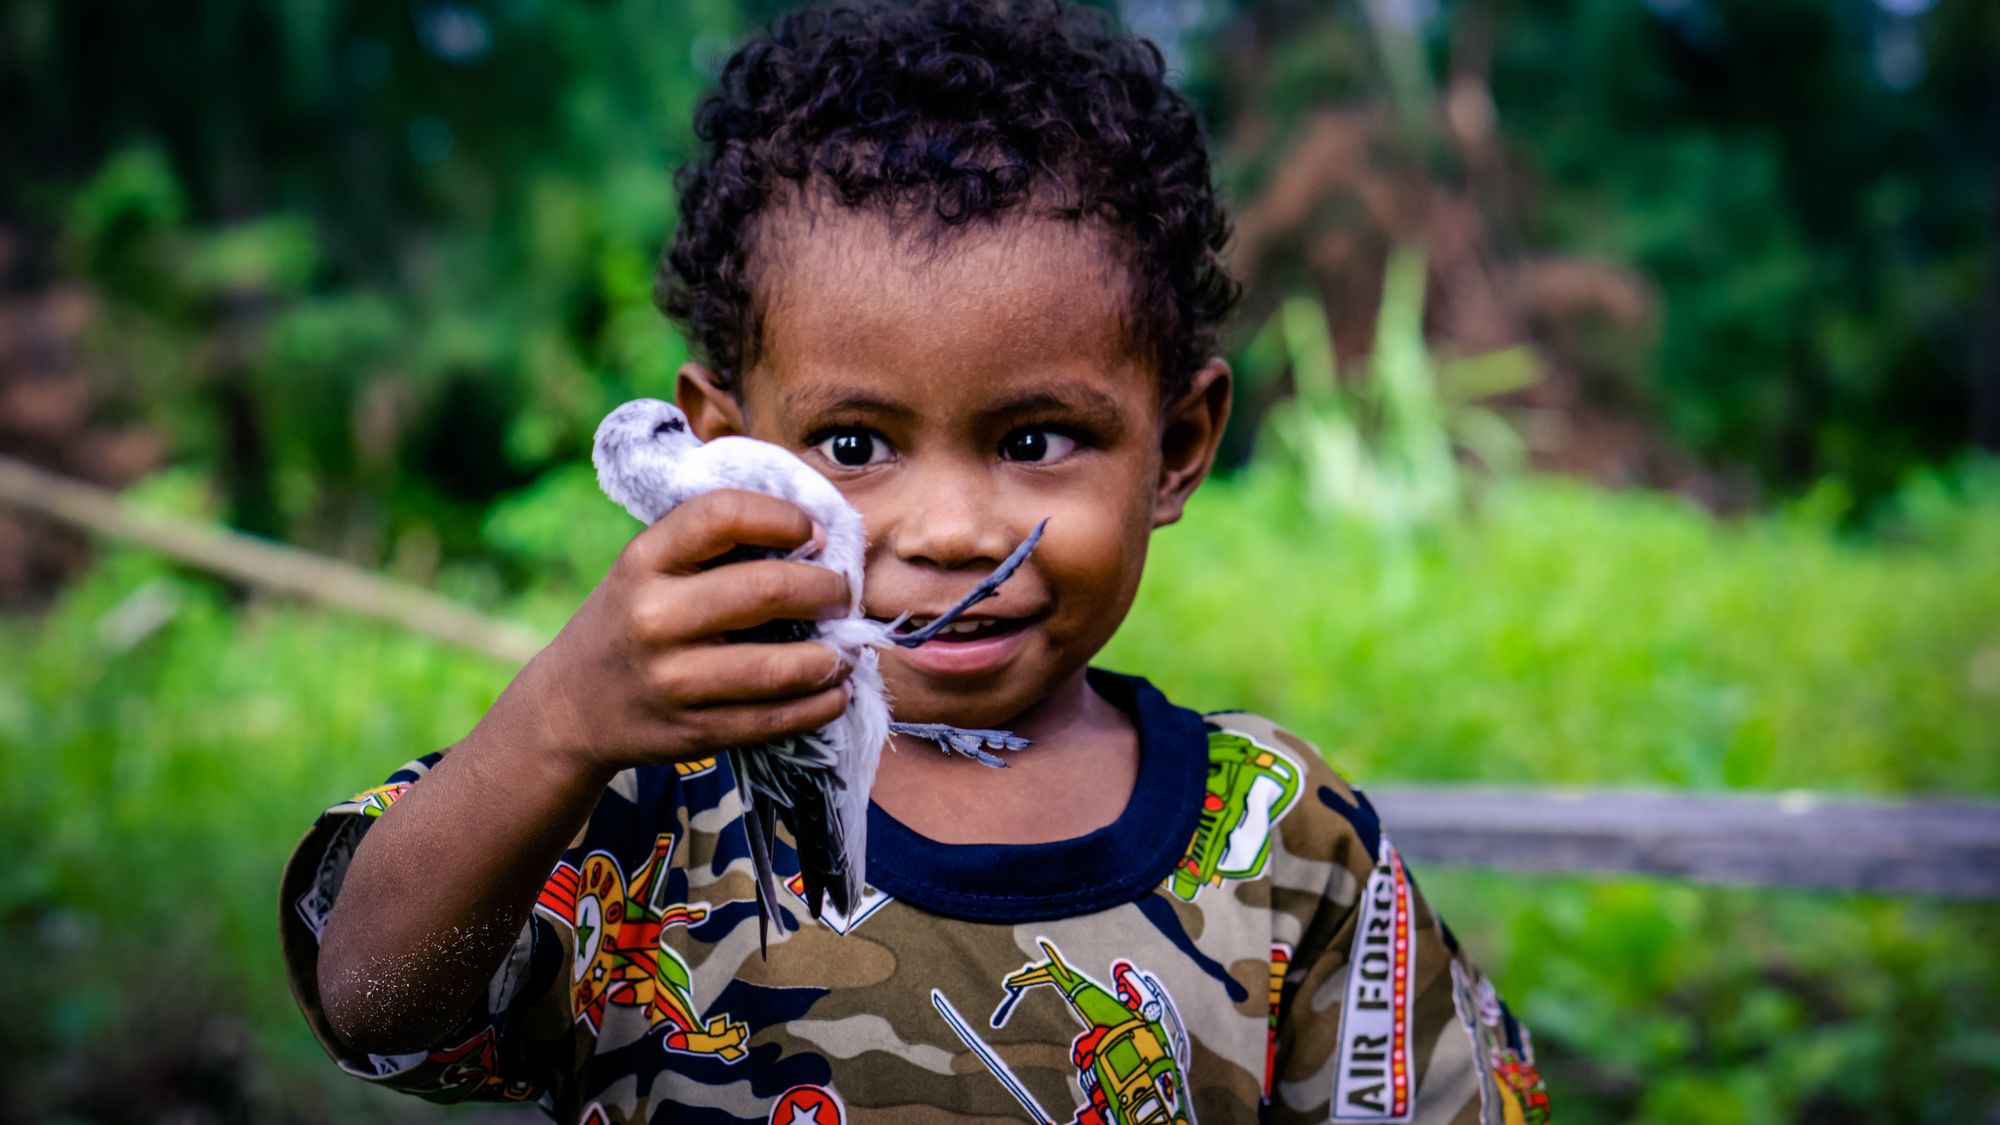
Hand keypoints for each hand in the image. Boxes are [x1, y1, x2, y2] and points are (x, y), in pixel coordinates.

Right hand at [480, 489, 853, 777]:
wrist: (571, 706)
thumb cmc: (631, 618)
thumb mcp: (646, 566)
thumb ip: (711, 544)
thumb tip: (815, 534)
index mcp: (644, 560)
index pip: (724, 515)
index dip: (784, 518)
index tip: (815, 535)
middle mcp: (654, 616)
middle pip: (767, 590)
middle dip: (826, 590)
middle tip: (843, 595)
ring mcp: (673, 680)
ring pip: (779, 667)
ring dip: (832, 658)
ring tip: (845, 649)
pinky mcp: (694, 731)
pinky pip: (775, 720)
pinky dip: (819, 706)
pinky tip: (834, 692)